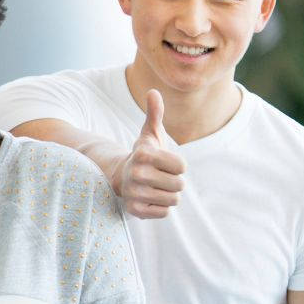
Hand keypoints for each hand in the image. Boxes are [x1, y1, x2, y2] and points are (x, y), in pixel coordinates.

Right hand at [110, 90, 185, 219]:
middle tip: (160, 177)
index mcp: (144, 154)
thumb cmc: (144, 154)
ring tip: (156, 187)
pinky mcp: (134, 210)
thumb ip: (155, 113)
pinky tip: (150, 198)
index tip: (165, 163)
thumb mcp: (150, 134)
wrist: (121, 176)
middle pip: (179, 185)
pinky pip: (164, 212)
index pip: (182, 166)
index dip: (177, 165)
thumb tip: (153, 91)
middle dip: (174, 181)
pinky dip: (161, 207)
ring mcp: (134, 193)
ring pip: (173, 200)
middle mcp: (137, 174)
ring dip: (168, 195)